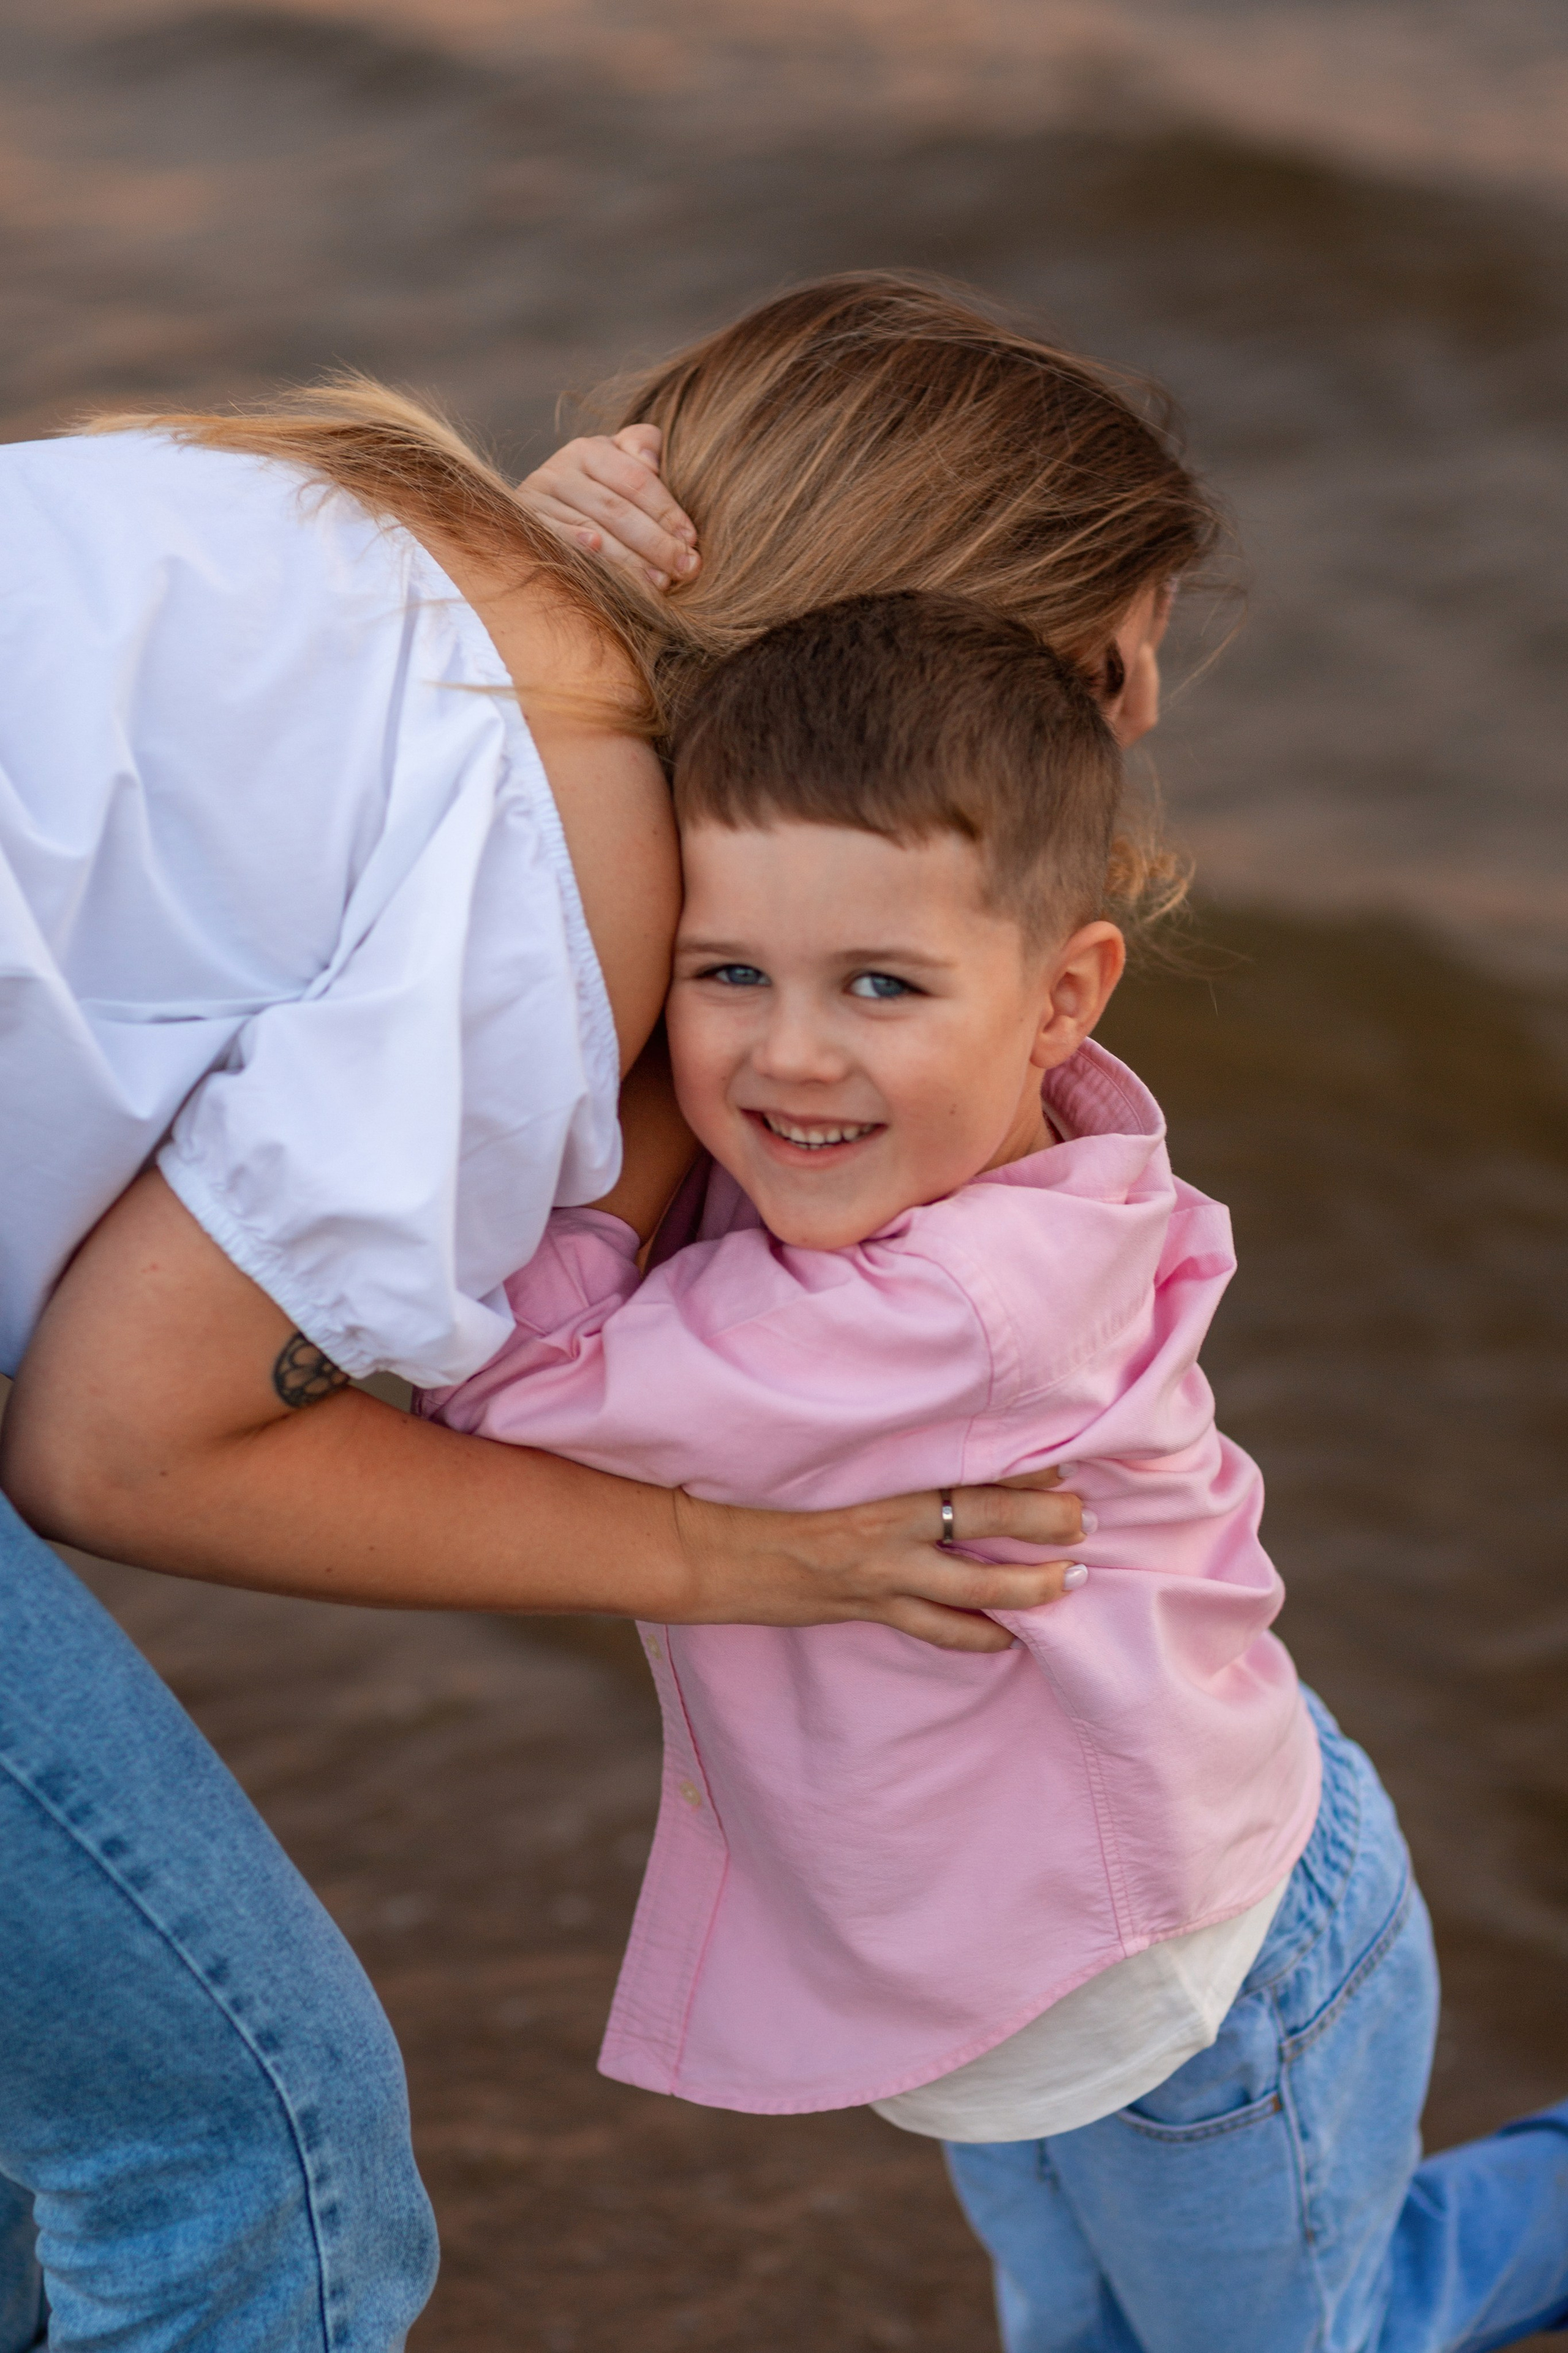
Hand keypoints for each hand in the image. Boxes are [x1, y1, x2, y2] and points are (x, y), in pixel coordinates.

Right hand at [519, 424, 700, 591]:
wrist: (543, 509)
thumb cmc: (599, 489)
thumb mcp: (619, 462)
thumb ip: (641, 449)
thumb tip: (651, 461)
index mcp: (589, 450)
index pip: (635, 480)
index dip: (666, 510)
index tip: (691, 540)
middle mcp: (559, 471)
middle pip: (617, 510)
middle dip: (656, 542)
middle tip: (685, 568)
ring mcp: (538, 501)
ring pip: (593, 532)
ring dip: (630, 562)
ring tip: (661, 583)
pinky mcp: (526, 529)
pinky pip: (560, 546)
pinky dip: (584, 556)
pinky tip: (606, 571)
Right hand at [672, 1468, 1088, 1653]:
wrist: (713, 1553)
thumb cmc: (764, 1499)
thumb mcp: (830, 1473)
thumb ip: (888, 1471)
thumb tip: (945, 1465)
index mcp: (882, 1485)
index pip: (966, 1472)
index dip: (1021, 1472)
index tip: (1066, 1464)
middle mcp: (889, 1529)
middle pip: (984, 1523)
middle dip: (1042, 1525)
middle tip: (1086, 1520)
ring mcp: (881, 1577)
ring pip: (973, 1588)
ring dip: (1028, 1588)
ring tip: (1071, 1582)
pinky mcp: (867, 1611)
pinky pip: (936, 1629)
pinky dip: (978, 1636)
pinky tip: (1009, 1640)